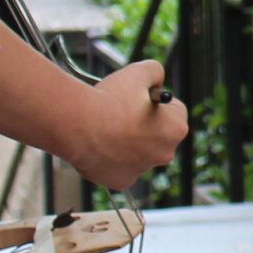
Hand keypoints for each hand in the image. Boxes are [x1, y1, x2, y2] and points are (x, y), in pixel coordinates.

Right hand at [71, 60, 187, 190]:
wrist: (76, 124)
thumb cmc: (109, 98)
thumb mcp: (139, 71)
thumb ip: (156, 72)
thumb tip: (157, 80)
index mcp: (176, 128)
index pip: (175, 111)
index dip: (157, 102)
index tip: (140, 98)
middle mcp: (165, 154)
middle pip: (159, 134)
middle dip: (146, 125)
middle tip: (123, 112)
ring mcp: (142, 170)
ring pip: (139, 152)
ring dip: (128, 142)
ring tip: (107, 127)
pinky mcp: (121, 181)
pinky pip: (120, 167)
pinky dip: (111, 157)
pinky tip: (99, 144)